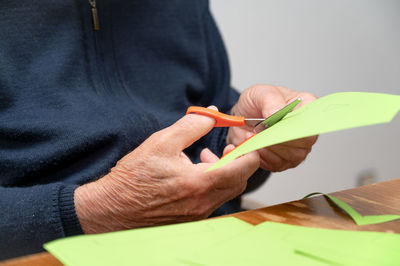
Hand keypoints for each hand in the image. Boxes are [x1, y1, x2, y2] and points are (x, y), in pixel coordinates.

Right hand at [74, 107, 258, 233]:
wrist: (114, 208)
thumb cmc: (134, 176)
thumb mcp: (162, 141)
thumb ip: (192, 125)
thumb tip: (213, 113)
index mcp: (200, 182)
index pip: (244, 166)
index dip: (250, 149)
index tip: (245, 137)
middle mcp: (204, 202)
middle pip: (241, 180)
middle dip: (238, 160)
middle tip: (226, 146)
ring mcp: (199, 213)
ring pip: (228, 191)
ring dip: (225, 171)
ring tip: (204, 157)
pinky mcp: (192, 218)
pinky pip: (214, 199)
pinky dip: (213, 183)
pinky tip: (194, 172)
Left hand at [227, 84, 317, 171]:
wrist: (242, 119)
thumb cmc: (256, 104)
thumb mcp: (260, 93)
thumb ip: (270, 100)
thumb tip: (276, 113)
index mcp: (306, 105)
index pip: (314, 119)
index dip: (299, 124)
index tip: (281, 123)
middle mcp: (305, 128)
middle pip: (304, 141)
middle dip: (279, 136)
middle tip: (261, 129)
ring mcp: (298, 147)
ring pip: (292, 155)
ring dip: (270, 146)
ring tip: (254, 134)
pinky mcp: (285, 161)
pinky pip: (278, 164)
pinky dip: (263, 156)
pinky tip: (255, 144)